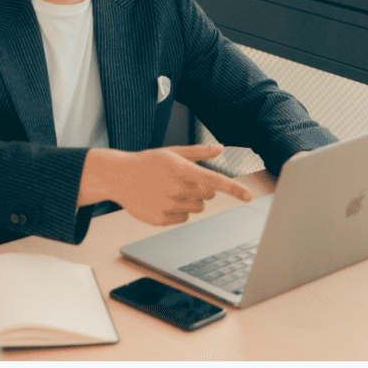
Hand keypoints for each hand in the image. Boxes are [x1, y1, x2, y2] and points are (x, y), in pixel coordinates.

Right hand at [78, 144, 252, 225]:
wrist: (119, 177)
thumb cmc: (147, 162)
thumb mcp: (171, 152)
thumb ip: (198, 151)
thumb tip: (220, 148)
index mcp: (180, 169)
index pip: (213, 180)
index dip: (233, 188)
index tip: (248, 195)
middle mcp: (175, 188)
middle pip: (207, 195)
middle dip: (202, 189)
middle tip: (183, 180)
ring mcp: (168, 205)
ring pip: (197, 208)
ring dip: (190, 200)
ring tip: (169, 189)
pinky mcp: (161, 219)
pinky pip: (183, 218)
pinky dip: (177, 211)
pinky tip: (162, 200)